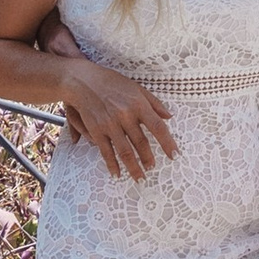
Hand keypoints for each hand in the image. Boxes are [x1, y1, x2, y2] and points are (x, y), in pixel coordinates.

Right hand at [44, 29, 177, 180]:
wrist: (83, 81)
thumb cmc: (112, 82)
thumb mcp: (136, 87)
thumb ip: (154, 103)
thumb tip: (170, 116)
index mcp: (138, 104)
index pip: (157, 127)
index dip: (168, 143)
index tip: (175, 155)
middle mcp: (125, 115)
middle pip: (141, 142)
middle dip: (148, 158)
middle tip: (153, 168)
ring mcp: (109, 124)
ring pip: (125, 151)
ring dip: (133, 167)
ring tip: (140, 178)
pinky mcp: (96, 130)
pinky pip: (106, 152)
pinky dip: (112, 165)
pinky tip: (117, 174)